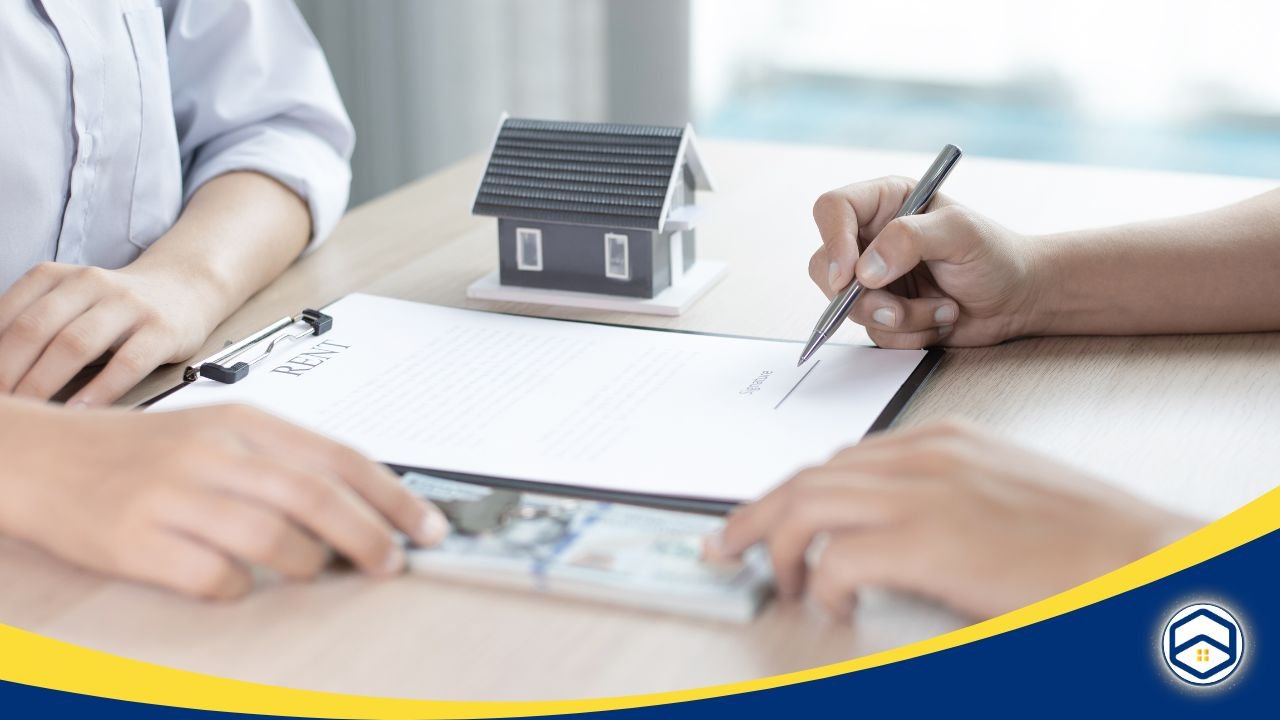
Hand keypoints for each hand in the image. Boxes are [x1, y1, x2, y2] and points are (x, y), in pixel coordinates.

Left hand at [0, 262, 221, 404]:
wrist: (184, 288)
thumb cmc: (116, 306)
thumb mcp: (69, 300)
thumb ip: (33, 324)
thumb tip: (0, 369)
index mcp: (58, 276)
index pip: (11, 313)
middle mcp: (91, 284)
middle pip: (36, 328)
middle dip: (8, 370)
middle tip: (3, 402)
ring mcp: (129, 305)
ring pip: (76, 344)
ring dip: (44, 382)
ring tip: (31, 411)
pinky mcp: (162, 330)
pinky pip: (126, 363)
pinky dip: (100, 390)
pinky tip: (82, 411)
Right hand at [0, 402, 449, 599]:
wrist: (40, 456)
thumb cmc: (142, 451)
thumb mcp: (218, 433)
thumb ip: (285, 460)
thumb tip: (365, 501)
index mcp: (242, 422)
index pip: (338, 456)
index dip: (392, 495)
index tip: (428, 526)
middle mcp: (212, 453)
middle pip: (314, 497)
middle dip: (369, 536)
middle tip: (393, 563)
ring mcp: (171, 496)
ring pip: (271, 537)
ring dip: (309, 564)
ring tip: (315, 571)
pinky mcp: (134, 540)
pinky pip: (211, 576)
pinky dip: (240, 587)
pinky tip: (240, 582)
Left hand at [707, 420, 1197, 619]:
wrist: (1144, 558)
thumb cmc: (1083, 540)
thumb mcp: (1000, 497)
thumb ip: (940, 500)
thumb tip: (883, 536)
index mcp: (943, 441)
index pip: (840, 460)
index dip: (791, 493)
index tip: (763, 518)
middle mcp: (927, 457)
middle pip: (809, 476)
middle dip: (758, 515)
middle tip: (728, 546)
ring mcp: (926, 493)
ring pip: (808, 505)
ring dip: (779, 548)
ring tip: (781, 584)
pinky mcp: (930, 541)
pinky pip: (841, 558)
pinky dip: (825, 585)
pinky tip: (834, 607)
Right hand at [809, 177, 1049, 347]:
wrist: (1017, 299)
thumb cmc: (995, 254)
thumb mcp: (960, 233)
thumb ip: (910, 240)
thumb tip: (864, 270)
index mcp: (885, 202)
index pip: (833, 210)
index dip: (833, 241)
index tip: (849, 277)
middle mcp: (871, 238)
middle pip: (826, 266)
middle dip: (861, 297)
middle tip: (896, 310)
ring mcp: (873, 278)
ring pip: (848, 306)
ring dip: (898, 317)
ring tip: (941, 309)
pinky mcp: (882, 311)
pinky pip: (873, 331)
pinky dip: (909, 334)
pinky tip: (939, 319)